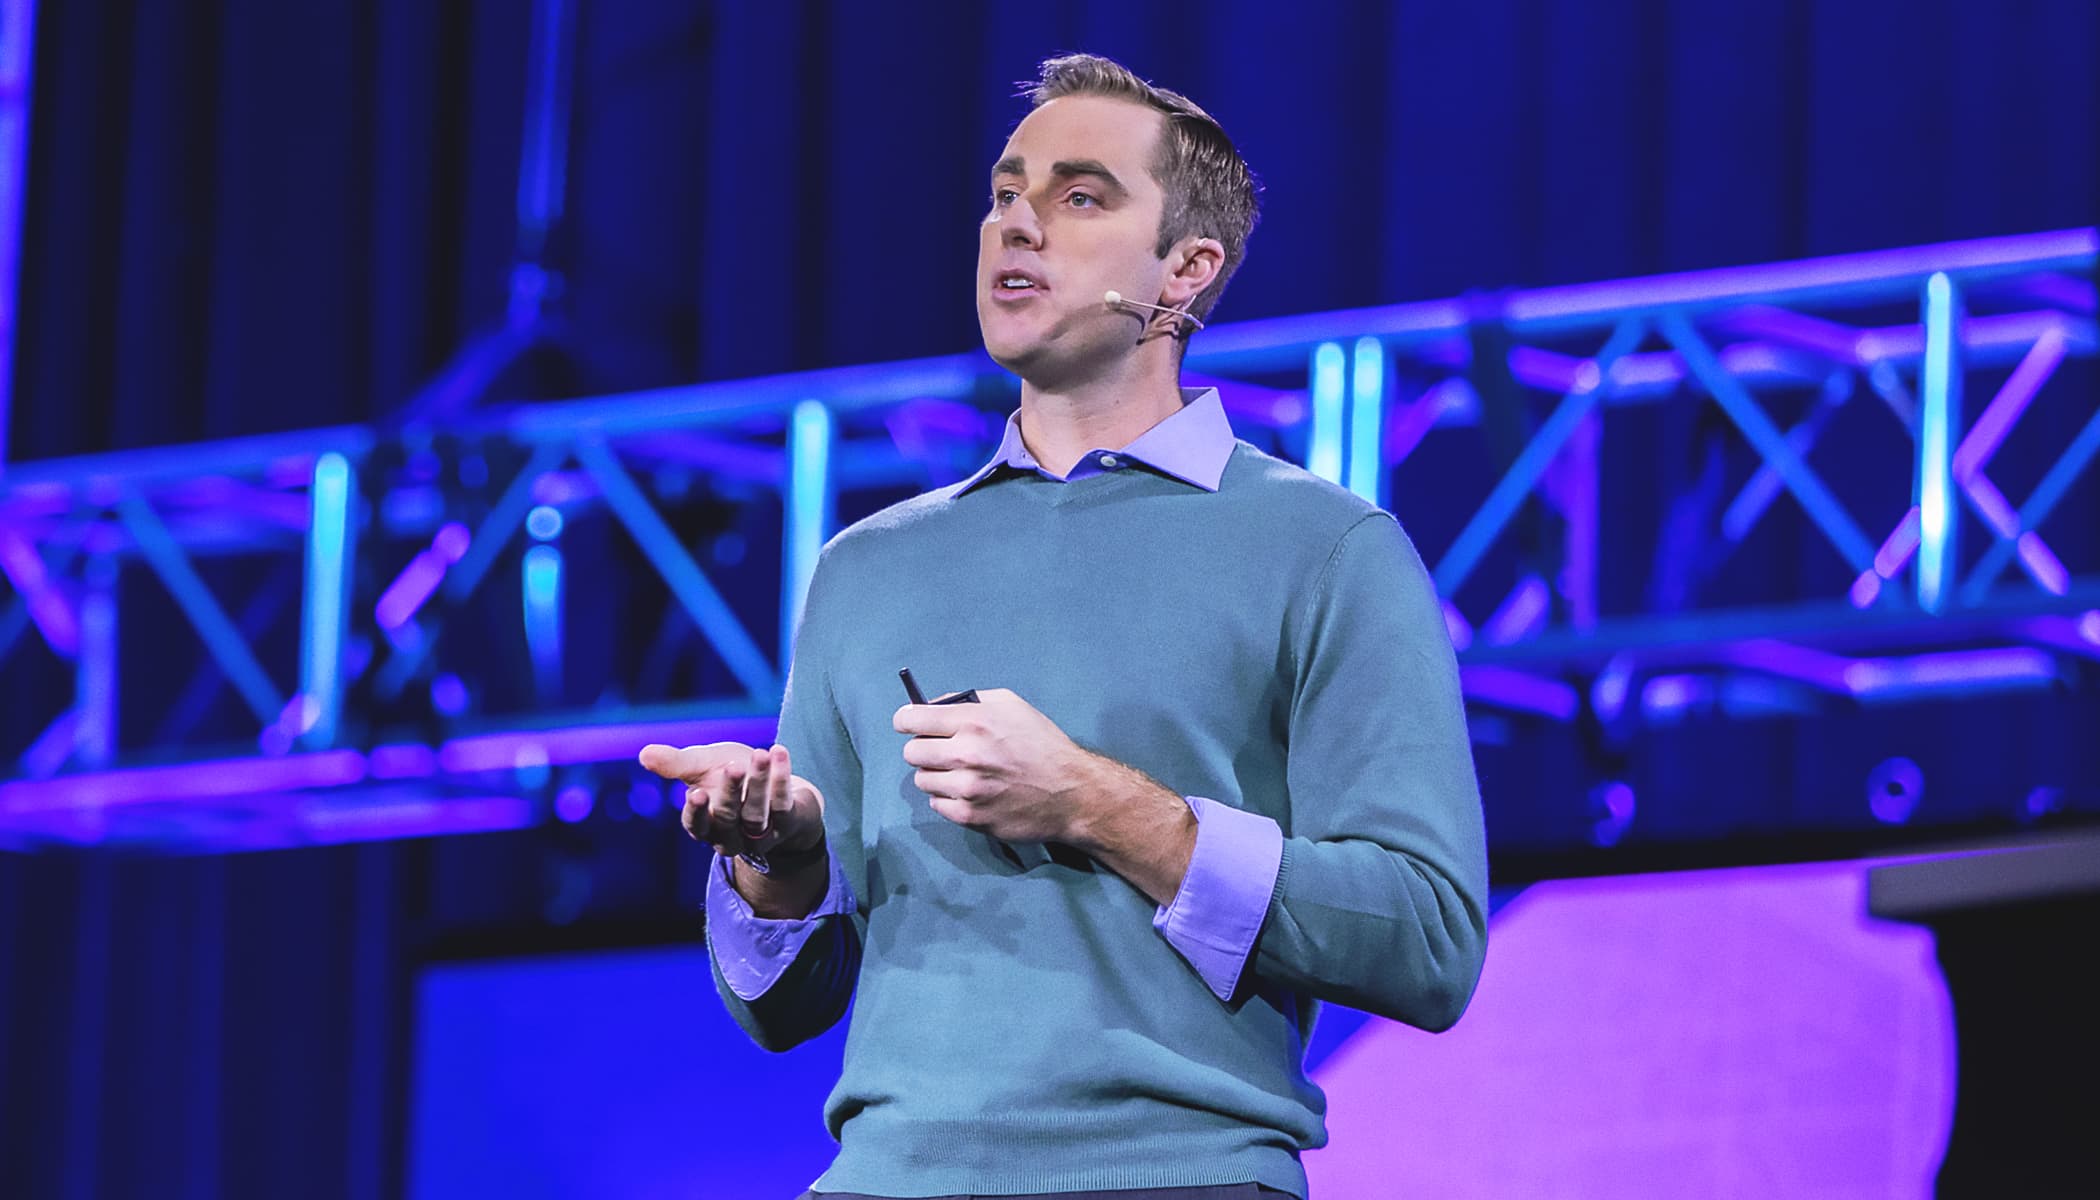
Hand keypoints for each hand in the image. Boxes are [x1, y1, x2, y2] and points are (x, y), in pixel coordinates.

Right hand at [638, 741, 825, 859]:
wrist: (773, 780)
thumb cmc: (729, 776)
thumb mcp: (701, 767)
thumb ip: (676, 764)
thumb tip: (644, 754)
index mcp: (706, 824)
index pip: (696, 826)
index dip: (696, 812)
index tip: (696, 794)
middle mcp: (732, 835)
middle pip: (728, 818)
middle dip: (730, 791)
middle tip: (733, 766)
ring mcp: (761, 833)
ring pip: (757, 813)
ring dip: (759, 783)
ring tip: (760, 753)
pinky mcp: (788, 823)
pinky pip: (784, 804)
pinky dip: (781, 778)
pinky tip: (779, 752)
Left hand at [892, 688, 1102, 842]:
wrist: (1072, 793)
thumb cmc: (1043, 745)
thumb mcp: (1011, 706)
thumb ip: (968, 701)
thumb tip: (930, 707)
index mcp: (974, 721)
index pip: (912, 719)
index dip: (906, 721)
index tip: (910, 725)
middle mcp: (966, 753)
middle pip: (911, 751)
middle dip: (924, 748)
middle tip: (943, 751)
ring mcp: (966, 788)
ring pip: (922, 779)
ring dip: (936, 775)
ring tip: (962, 774)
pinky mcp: (969, 816)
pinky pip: (936, 804)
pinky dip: (948, 798)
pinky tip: (972, 793)